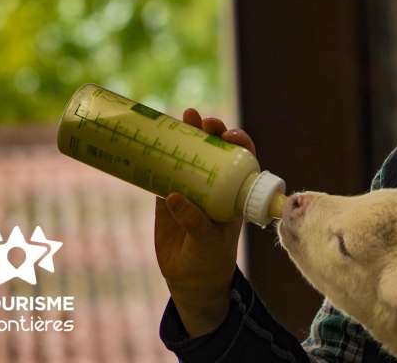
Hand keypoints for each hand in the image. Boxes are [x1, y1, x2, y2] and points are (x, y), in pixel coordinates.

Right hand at [153, 108, 256, 336]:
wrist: (189, 278)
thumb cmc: (210, 259)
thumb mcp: (208, 242)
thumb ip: (195, 221)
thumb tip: (174, 195)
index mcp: (234, 192)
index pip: (242, 159)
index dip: (240, 143)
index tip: (230, 136)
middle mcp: (215, 183)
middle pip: (216, 149)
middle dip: (212, 131)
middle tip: (203, 122)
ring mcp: (191, 186)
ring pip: (190, 153)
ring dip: (188, 134)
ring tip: (185, 117)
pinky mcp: (167, 194)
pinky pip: (164, 169)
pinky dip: (159, 154)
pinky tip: (154, 139)